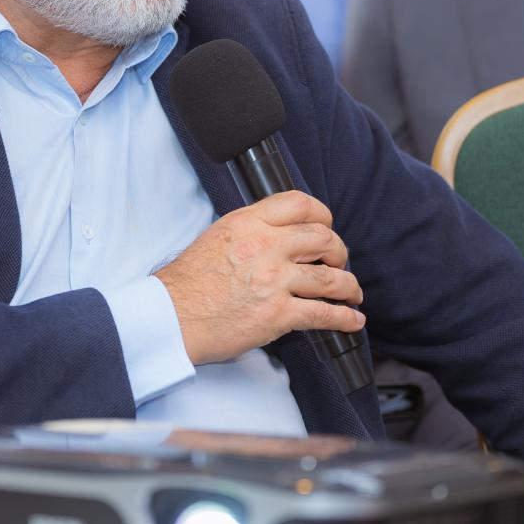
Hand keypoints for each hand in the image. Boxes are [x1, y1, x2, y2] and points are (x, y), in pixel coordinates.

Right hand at [154, 191, 365, 365]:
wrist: (170, 317)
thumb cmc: (187, 282)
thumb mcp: (217, 236)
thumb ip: (251, 230)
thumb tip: (281, 233)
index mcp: (248, 223)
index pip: (300, 204)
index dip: (322, 216)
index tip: (327, 226)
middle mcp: (265, 246)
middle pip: (323, 238)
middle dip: (339, 251)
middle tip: (338, 261)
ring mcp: (274, 280)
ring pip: (330, 277)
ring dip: (348, 285)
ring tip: (351, 292)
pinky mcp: (278, 314)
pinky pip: (323, 313)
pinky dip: (344, 318)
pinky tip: (353, 320)